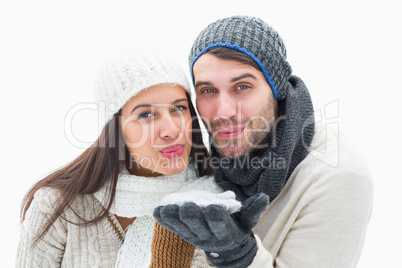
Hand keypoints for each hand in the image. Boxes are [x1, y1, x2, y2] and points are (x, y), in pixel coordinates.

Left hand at [153, 192, 268, 267]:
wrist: (226, 245)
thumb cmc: (238, 225)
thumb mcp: (248, 219)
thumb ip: (254, 209)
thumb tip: (263, 197)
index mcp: (227, 232)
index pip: (220, 224)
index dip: (216, 216)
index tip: (212, 206)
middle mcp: (209, 237)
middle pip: (199, 226)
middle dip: (193, 216)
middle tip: (188, 205)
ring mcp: (194, 237)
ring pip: (183, 228)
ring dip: (174, 217)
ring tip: (167, 207)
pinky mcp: (184, 235)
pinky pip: (173, 228)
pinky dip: (165, 220)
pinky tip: (158, 211)